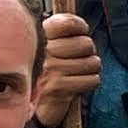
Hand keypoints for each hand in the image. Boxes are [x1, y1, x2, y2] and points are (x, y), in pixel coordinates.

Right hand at [31, 11, 101, 127]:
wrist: (34, 105)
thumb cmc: (46, 73)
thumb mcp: (48, 47)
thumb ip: (62, 32)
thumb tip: (82, 25)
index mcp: (41, 37)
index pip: (69, 22)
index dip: (81, 27)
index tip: (80, 34)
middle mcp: (44, 51)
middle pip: (86, 44)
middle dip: (88, 54)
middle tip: (79, 61)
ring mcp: (51, 69)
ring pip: (93, 63)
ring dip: (90, 70)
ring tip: (78, 73)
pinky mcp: (58, 87)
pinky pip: (92, 80)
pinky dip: (90, 83)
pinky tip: (79, 84)